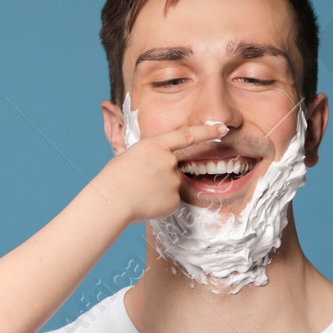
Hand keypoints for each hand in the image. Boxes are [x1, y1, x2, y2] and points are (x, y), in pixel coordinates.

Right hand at [94, 121, 229, 222]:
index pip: (187, 135)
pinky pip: (171, 201)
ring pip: (172, 185)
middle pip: (173, 166)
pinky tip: (145, 203)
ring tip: (139, 193)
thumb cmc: (113, 178)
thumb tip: (148, 151)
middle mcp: (168, 161)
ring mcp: (173, 181)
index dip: (207, 131)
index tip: (222, 128)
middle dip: (160, 174)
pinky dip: (160, 203)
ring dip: (158, 190)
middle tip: (140, 181)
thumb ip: (147, 153)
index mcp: (155, 145)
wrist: (110, 201)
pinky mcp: (174, 200)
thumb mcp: (127, 154)